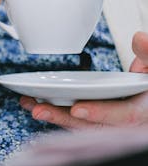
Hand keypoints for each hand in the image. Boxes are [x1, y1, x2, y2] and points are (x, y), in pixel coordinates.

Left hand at [20, 31, 147, 128]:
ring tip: (30, 105)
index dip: (100, 113)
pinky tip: (34, 104)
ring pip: (79, 127)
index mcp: (142, 110)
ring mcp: (108, 125)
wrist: (147, 96)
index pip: (124, 115)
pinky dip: (54, 115)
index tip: (78, 108)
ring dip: (53, 117)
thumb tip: (139, 38)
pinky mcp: (94, 123)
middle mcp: (124, 123)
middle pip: (92, 126)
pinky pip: (73, 123)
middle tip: (39, 109)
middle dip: (64, 118)